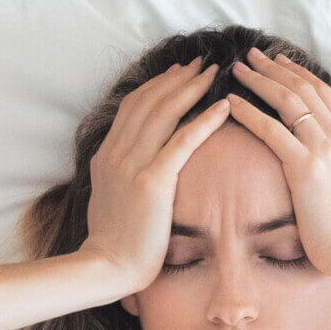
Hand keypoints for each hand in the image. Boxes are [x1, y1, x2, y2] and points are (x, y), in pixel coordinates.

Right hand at [79, 56, 230, 290]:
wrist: (106, 266)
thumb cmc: (113, 242)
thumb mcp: (109, 198)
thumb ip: (120, 175)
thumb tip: (134, 166)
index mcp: (107, 155)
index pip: (133, 107)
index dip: (158, 85)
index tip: (179, 72)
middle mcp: (117, 152)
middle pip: (149, 101)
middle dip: (177, 78)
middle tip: (202, 63)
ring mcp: (133, 165)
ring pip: (165, 113)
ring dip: (192, 88)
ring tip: (214, 74)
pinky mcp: (153, 181)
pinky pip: (182, 142)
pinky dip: (205, 120)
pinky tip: (224, 108)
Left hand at [225, 47, 330, 276]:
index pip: (321, 92)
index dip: (297, 72)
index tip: (277, 61)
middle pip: (302, 88)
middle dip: (274, 68)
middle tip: (250, 55)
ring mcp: (322, 148)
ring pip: (287, 101)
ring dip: (259, 81)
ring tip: (237, 70)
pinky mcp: (304, 167)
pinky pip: (271, 130)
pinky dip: (249, 112)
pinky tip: (230, 103)